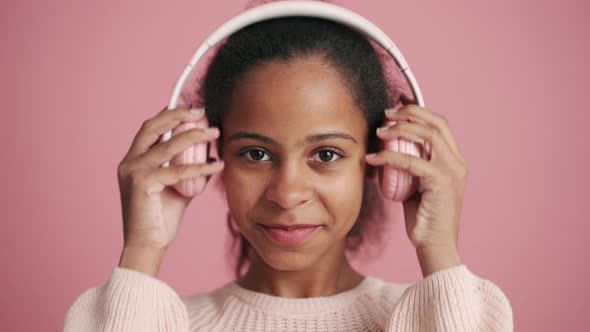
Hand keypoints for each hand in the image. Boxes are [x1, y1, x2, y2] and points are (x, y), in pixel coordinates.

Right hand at [116, 106, 222, 252]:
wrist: (147, 246)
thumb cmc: (160, 219)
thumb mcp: (177, 188)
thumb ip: (187, 170)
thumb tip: (209, 155)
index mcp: (133, 161)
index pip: (150, 129)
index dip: (169, 114)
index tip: (192, 109)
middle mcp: (129, 163)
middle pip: (153, 127)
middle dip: (179, 115)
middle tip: (202, 112)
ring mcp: (133, 172)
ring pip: (168, 145)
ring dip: (195, 135)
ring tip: (215, 132)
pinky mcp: (143, 184)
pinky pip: (178, 170)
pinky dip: (200, 166)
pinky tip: (216, 165)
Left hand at [365, 97, 467, 271]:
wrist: (435, 246)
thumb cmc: (423, 219)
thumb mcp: (415, 186)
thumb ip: (408, 167)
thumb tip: (385, 150)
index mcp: (454, 161)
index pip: (439, 125)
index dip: (419, 110)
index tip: (398, 103)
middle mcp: (457, 162)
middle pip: (436, 123)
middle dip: (410, 112)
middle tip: (386, 112)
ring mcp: (452, 171)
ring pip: (427, 135)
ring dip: (400, 128)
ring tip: (379, 130)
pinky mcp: (441, 182)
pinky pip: (411, 161)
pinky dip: (389, 156)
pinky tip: (373, 158)